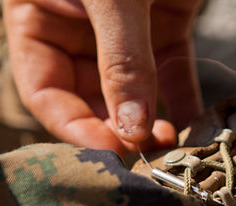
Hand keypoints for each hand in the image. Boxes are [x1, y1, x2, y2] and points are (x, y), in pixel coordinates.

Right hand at [3, 0, 203, 155]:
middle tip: (146, 154)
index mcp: (39, 22)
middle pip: (92, 99)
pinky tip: (195, 125)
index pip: (46, 92)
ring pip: (134, 93)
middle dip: (118, 130)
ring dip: (151, 122)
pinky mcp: (166, 27)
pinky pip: (173, 73)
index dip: (74, 127)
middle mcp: (79, 33)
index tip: (109, 149)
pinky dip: (184, 100)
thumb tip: (131, 129)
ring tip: (172, 146)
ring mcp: (125, 33)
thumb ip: (120, 59)